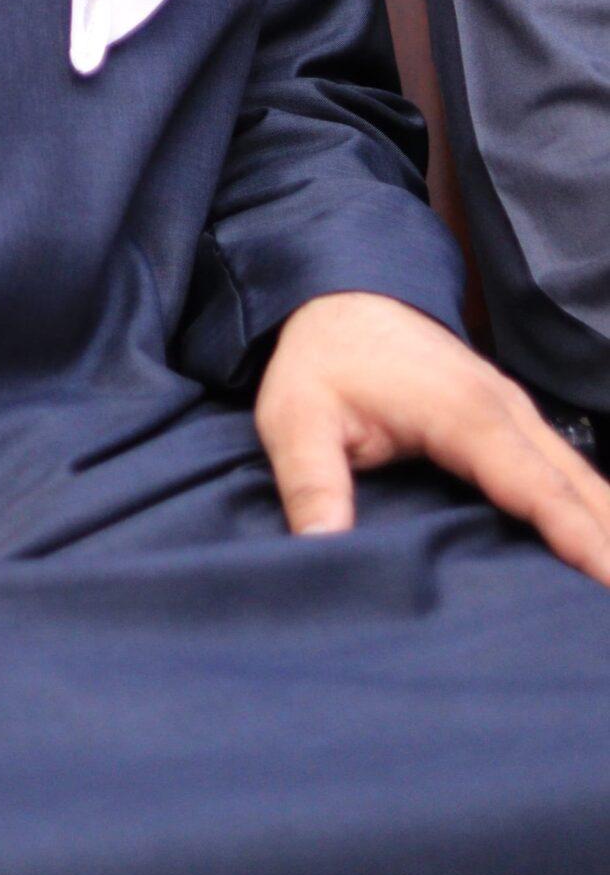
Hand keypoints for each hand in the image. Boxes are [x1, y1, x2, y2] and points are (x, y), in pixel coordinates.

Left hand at [255, 292, 609, 585]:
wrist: (339, 294)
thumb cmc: (322, 358)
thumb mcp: (295, 416)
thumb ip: (310, 482)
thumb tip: (322, 547)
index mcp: (463, 412)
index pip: (534, 484)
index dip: (577, 536)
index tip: (609, 580)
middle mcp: (504, 408)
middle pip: (576, 485)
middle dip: (608, 541)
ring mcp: (514, 409)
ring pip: (579, 476)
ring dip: (605, 525)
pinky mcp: (510, 416)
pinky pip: (563, 467)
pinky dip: (589, 506)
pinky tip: (601, 545)